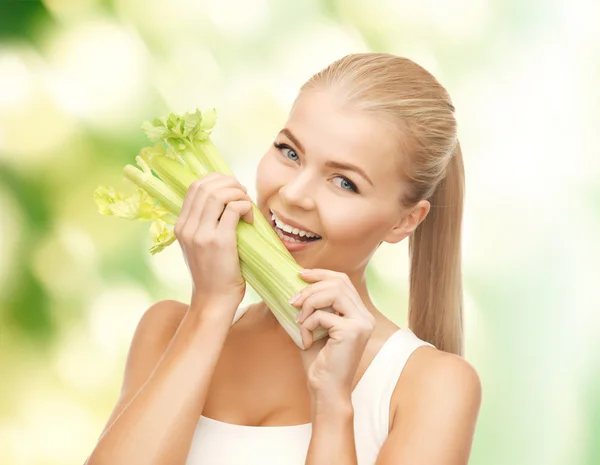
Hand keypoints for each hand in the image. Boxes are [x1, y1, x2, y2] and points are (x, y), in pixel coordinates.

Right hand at [174, 173, 253, 313]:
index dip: (216, 180)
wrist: (213, 300)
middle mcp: (187, 227)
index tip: (232, 189)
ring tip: (248, 205)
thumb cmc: (213, 273)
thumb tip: (224, 199)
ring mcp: (201, 234)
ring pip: (219, 194)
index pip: (195, 187)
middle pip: (206, 186)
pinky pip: (234, 209)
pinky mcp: (219, 241)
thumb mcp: (199, 245)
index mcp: (180, 226)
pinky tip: (250, 219)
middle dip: (230, 183)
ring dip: (238, 193)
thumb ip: (204, 224)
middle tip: (244, 194)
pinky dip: (245, 207)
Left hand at [290, 269, 375, 397]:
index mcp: (359, 313)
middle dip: (311, 288)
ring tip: (299, 320)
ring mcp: (361, 323)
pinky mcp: (352, 331)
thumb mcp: (315, 327)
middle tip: (293, 301)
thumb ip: (314, 307)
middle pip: (338, 282)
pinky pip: (322, 315)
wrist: (325, 390)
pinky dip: (307, 325)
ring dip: (309, 303)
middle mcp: (364, 316)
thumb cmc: (319, 362)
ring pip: (333, 292)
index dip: (321, 273)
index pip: (343, 280)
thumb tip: (297, 284)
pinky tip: (305, 340)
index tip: (300, 274)